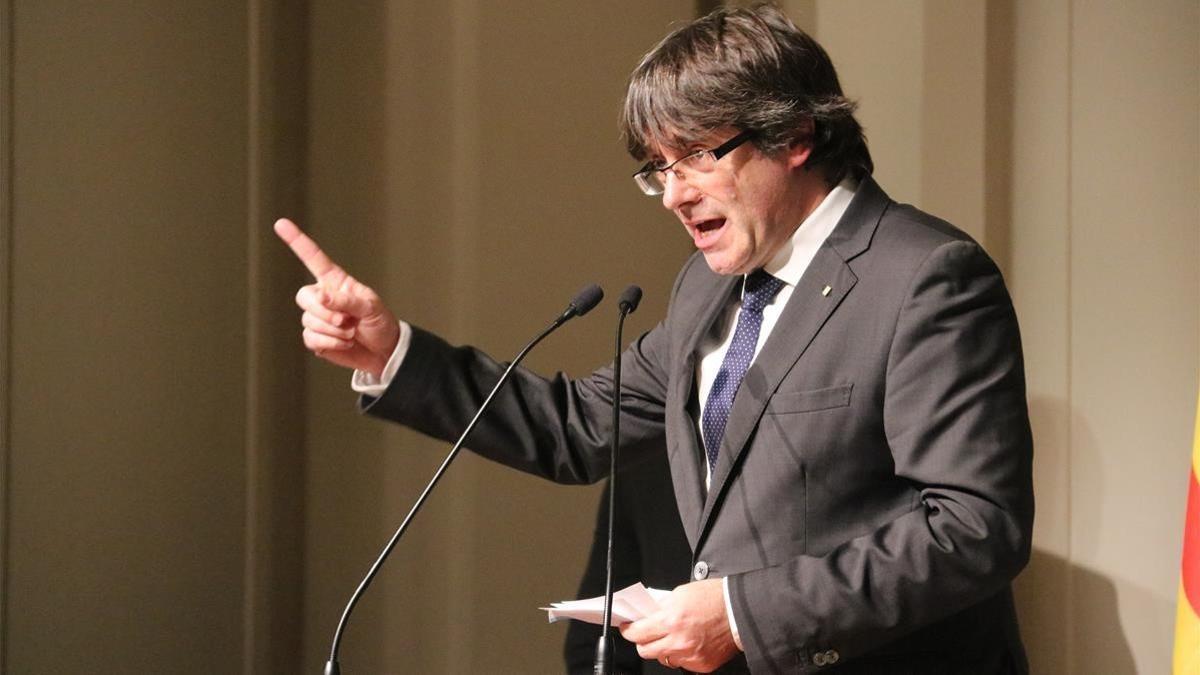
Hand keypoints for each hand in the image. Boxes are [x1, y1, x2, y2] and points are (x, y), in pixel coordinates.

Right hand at [274, 218, 399, 376]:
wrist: (384, 352)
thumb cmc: (380, 324)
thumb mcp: (371, 308)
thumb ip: (346, 301)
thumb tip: (321, 297)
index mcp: (337, 282)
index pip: (313, 258)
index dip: (297, 241)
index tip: (281, 223)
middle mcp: (323, 297)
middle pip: (304, 297)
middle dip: (325, 311)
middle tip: (347, 321)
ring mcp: (318, 317)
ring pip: (308, 320)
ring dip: (332, 330)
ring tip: (351, 332)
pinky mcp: (316, 337)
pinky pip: (310, 338)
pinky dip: (329, 343)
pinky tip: (344, 343)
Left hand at [619, 579, 738, 671]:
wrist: (740, 612)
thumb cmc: (715, 598)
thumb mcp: (681, 593)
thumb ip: (662, 607)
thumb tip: (647, 615)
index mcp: (671, 620)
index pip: (638, 632)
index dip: (628, 630)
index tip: (627, 627)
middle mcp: (678, 641)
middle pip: (645, 651)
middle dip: (642, 642)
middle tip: (644, 634)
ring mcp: (690, 656)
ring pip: (663, 659)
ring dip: (662, 649)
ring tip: (670, 637)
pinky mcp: (701, 665)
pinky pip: (681, 664)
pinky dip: (681, 655)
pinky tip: (687, 643)